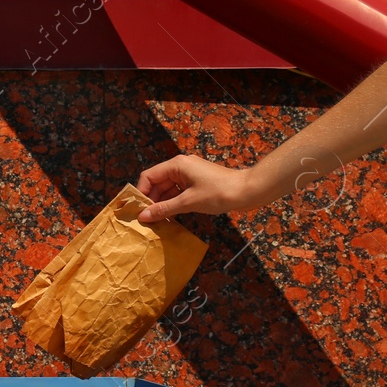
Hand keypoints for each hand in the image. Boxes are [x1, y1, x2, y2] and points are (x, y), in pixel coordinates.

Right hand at [135, 155, 273, 222]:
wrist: (247, 191)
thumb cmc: (219, 193)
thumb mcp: (188, 202)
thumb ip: (164, 209)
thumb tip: (142, 216)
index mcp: (176, 165)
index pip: (148, 176)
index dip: (141, 193)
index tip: (138, 210)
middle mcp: (180, 167)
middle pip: (156, 183)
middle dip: (151, 200)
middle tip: (147, 219)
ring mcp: (189, 175)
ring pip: (167, 189)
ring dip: (162, 204)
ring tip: (157, 221)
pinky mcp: (196, 183)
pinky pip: (177, 192)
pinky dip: (172, 203)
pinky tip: (170, 217)